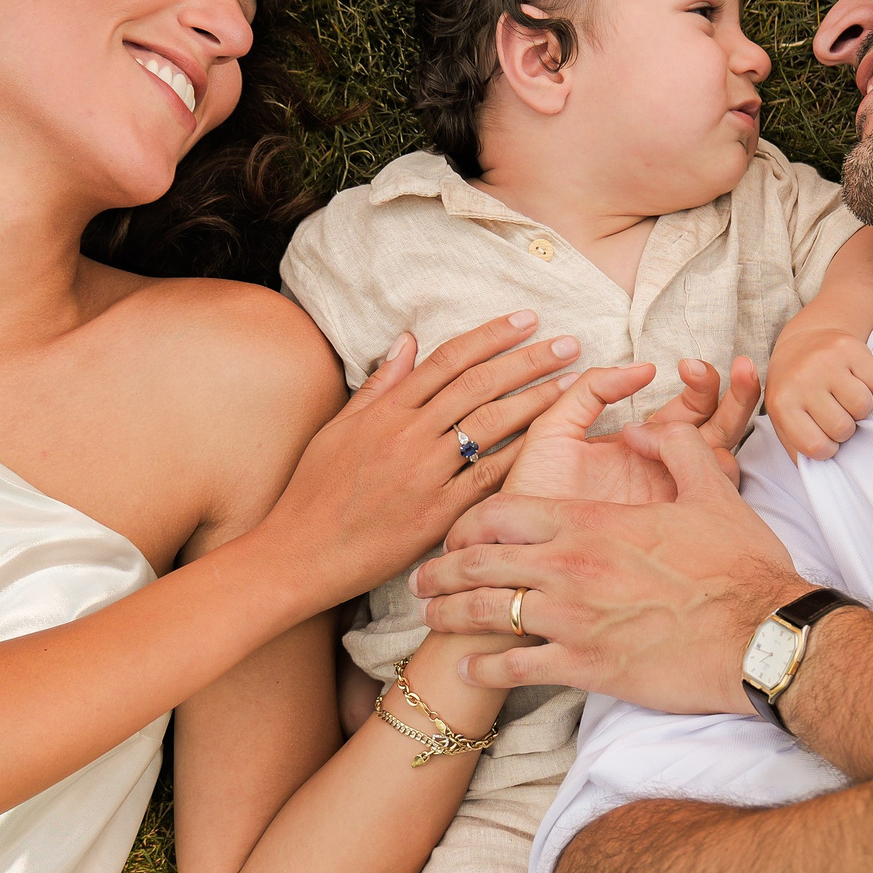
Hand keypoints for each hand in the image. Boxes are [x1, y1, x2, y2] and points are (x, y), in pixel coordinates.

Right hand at [263, 311, 579, 609]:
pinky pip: (488, 477)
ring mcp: (425, 473)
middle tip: (569, 343)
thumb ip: (378, 385)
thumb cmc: (314, 492)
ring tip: (573, 383)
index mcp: (386, 410)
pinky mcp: (437, 513)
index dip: (492, 335)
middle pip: (479, 384)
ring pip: (491, 425)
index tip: (527, 319)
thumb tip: (408, 340)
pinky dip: (521, 455)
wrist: (299, 553)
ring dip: (536, 399)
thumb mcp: (339, 429)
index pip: (449, 360)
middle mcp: (408, 434)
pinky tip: (552, 440)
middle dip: (528, 359)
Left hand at [413, 423, 807, 711]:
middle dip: (441, 570)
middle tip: (419, 579)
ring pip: (486, 613)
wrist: (762, 638)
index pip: (504, 513)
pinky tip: (472, 668)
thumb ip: (674, 448)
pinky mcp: (584, 668)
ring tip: (431, 619)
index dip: (469, 523)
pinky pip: (516, 666)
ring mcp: (572, 620)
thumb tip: (642, 427)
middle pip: (480, 562)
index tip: (454, 533)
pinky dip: (486, 667)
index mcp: (591, 521)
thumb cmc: (740, 566)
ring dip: (449, 616)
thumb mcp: (712, 490)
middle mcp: (569, 567)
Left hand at [502, 355, 761, 506]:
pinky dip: (721, 475)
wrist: (519, 547)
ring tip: (746, 381)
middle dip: (736, 395)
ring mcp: (674, 503)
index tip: (689, 364)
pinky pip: (708, 504)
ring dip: (740, 415)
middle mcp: (665, 473)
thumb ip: (591, 392)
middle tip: (740, 367)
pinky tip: (721, 447)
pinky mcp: (669, 531)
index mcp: (642, 447)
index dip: (702, 382)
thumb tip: (643, 370)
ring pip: (725, 460)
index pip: (690, 410)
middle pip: (718, 431)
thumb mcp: (556, 430)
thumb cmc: (534, 488)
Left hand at [765, 323, 872, 460]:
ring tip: (845, 396)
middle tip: (835, 412)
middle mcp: (801, 379)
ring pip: (863, 406)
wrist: (804, 340)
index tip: (824, 436)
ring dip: (859, 407)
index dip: (827, 448)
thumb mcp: (784, 418)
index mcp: (781, 403)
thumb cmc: (796, 389)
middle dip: (844, 427)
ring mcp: (825, 361)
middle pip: (843, 428)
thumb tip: (816, 474)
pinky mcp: (848, 346)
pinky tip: (854, 378)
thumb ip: (797, 447)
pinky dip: (871, 384)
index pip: (816, 447)